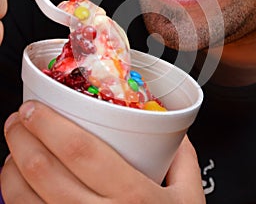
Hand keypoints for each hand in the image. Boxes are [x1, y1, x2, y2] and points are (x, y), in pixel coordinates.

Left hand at [1, 101, 205, 202]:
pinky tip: (16, 182)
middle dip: (22, 137)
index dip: (50, 125)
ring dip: (11, 166)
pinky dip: (12, 197)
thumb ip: (183, 160)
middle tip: (19, 118)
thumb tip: (173, 132)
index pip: (81, 150)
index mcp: (133, 198)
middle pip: (44, 170)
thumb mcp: (190, 200)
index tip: (35, 108)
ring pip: (24, 198)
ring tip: (15, 146)